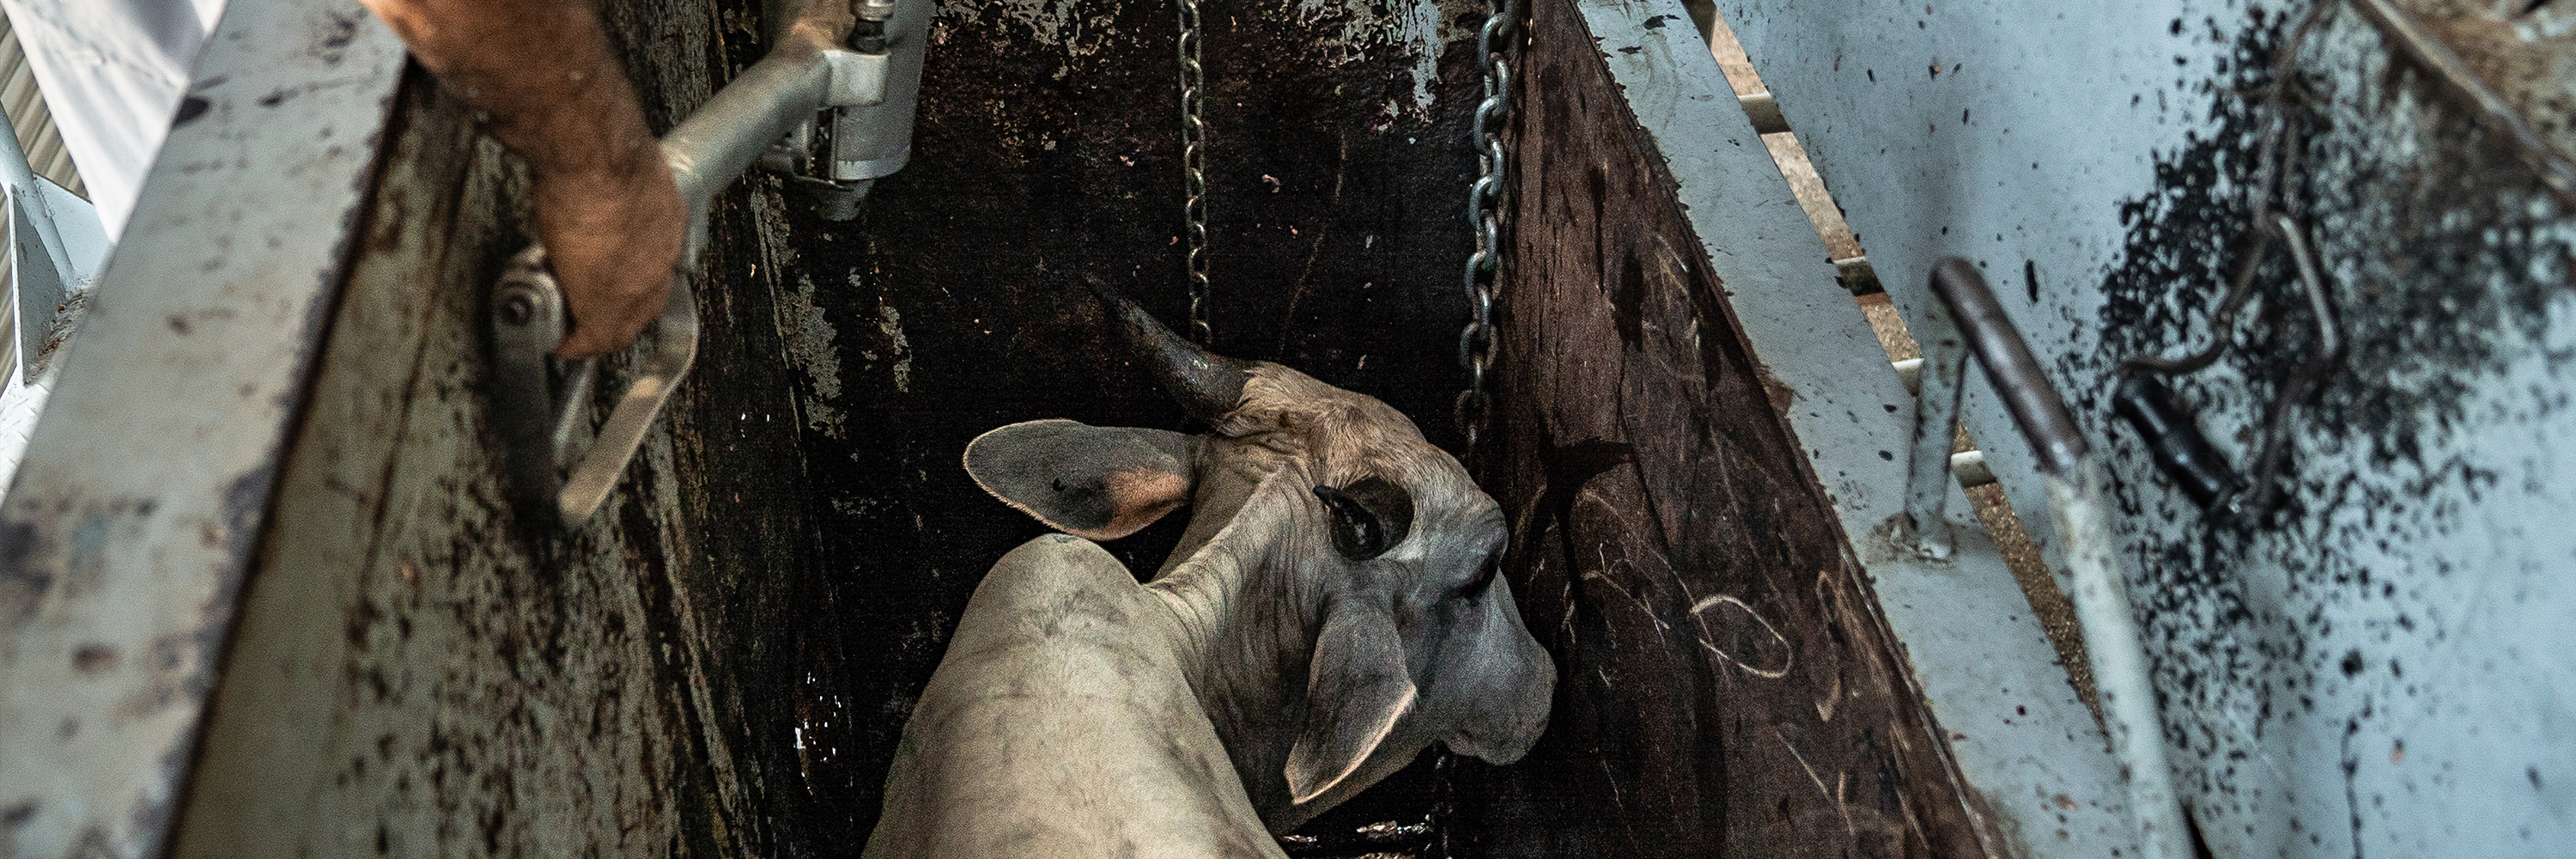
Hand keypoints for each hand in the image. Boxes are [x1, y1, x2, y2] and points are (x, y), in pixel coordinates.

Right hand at [535, 151, 685, 358]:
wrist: (595, 158)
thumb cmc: (600, 149)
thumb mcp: (619, 166)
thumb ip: (610, 184)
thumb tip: (587, 178)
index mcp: (667, 218)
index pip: (654, 264)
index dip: (630, 279)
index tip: (608, 281)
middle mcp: (662, 255)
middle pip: (646, 301)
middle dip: (620, 312)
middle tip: (589, 313)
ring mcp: (638, 283)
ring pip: (623, 322)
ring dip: (596, 330)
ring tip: (571, 329)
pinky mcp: (606, 304)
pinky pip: (594, 338)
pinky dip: (574, 344)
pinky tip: (559, 343)